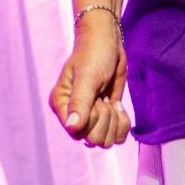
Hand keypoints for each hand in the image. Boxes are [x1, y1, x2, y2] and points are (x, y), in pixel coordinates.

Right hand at [51, 10, 130, 148]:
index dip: (93, 118)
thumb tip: (73, 128)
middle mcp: (73, 115)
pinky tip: (117, 105)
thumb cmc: (93, 54)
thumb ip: (80, 103)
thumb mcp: (87, 77)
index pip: (77, 132)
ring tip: (109, 100)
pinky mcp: (106, 118)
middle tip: (102, 97)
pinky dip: (123, 124)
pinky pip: (117, 137)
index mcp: (61, 105)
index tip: (95, 98)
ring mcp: (91, 118)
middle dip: (106, 119)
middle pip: (94, 140)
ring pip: (106, 142)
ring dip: (115, 121)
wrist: (108, 42)